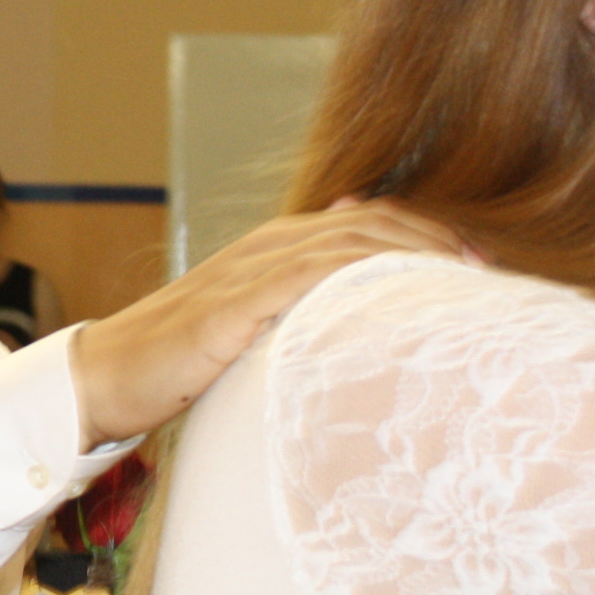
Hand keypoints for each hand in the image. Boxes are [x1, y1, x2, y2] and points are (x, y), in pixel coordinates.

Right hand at [68, 200, 472, 444]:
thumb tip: (355, 316)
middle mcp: (266, 246)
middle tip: (489, 274)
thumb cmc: (177, 360)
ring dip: (411, 257)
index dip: (428, 236)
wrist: (105, 374)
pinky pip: (303, 277)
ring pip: (346, 243)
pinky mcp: (230, 304)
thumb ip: (298, 309)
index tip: (479, 268)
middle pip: (370, 223)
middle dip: (436, 243)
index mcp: (275, 247)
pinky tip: (392, 294)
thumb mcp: (249, 327)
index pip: (369, 220)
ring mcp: (247, 271)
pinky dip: (354, 276)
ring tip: (459, 283)